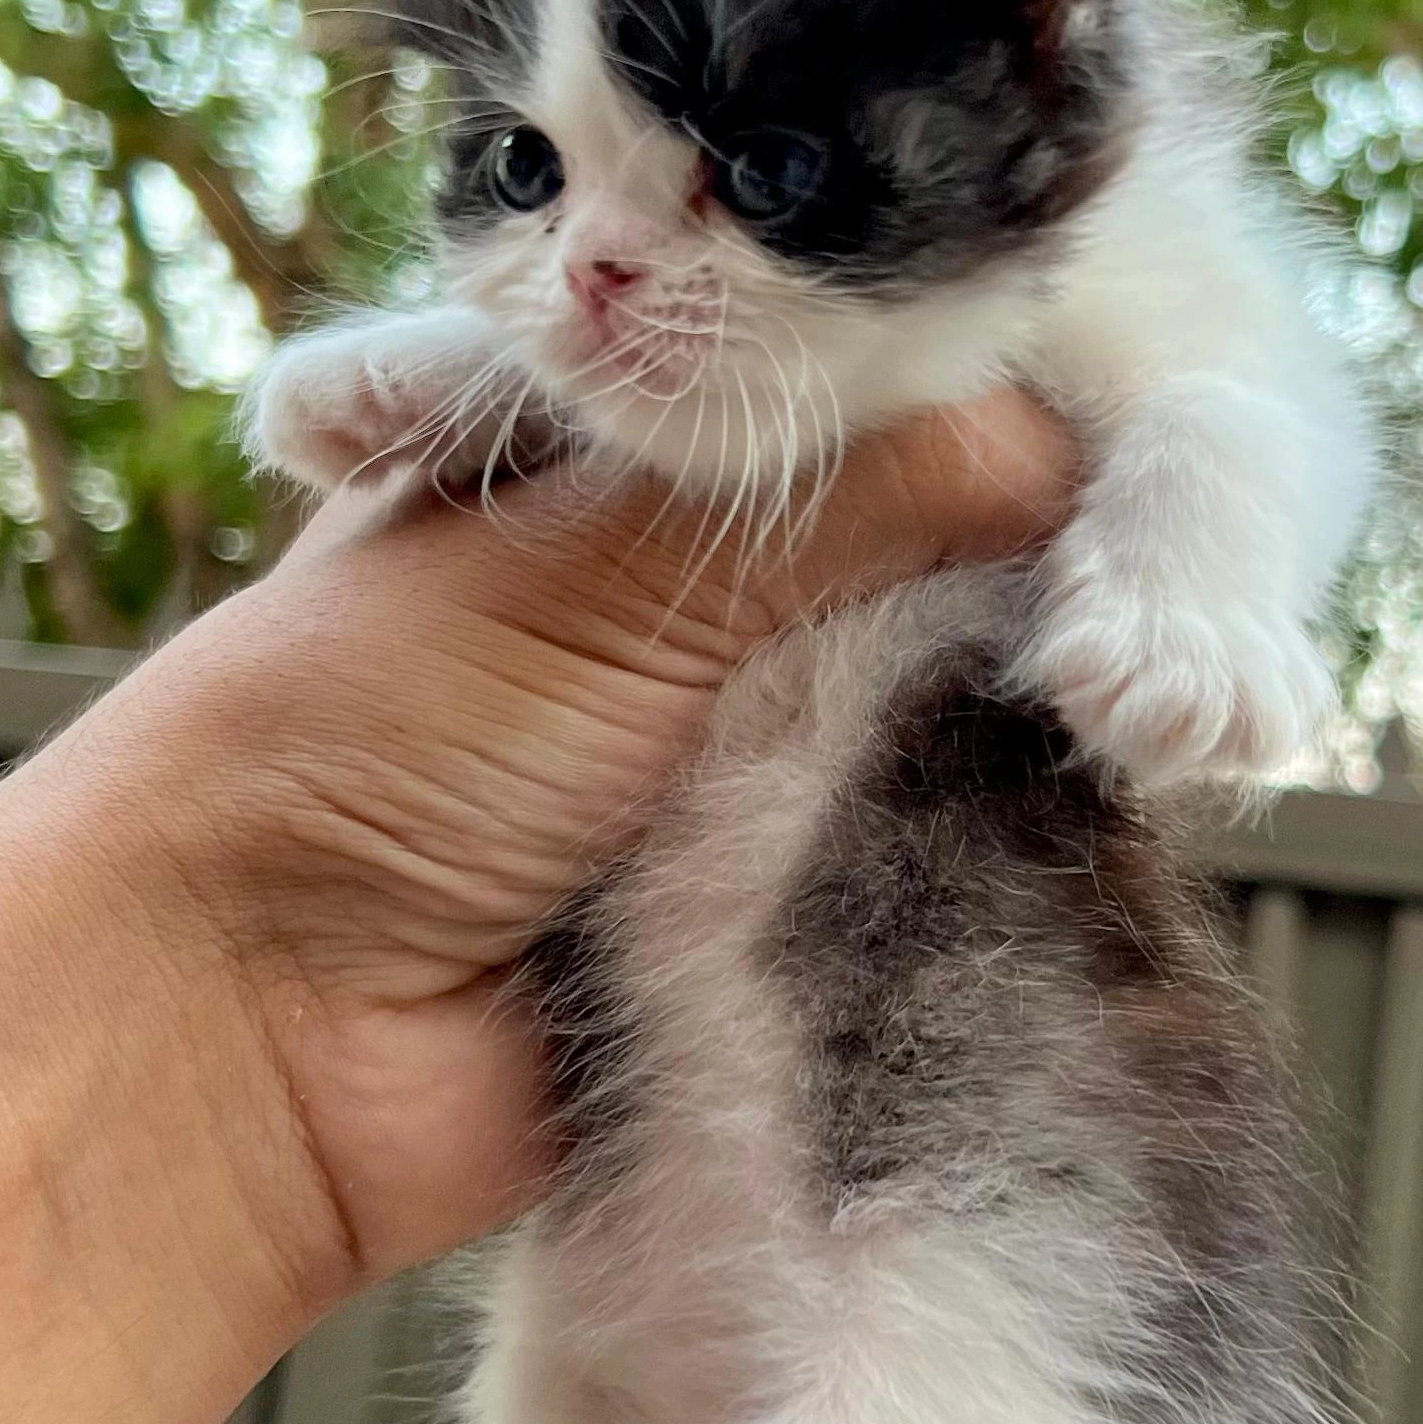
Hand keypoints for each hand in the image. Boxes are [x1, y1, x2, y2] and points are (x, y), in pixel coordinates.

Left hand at [41, 393, 1076, 1292]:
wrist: (244, 1037)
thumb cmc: (364, 739)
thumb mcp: (606, 562)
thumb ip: (840, 492)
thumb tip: (1062, 445)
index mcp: (609, 461)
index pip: (836, 386)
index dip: (968, 388)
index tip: (1130, 393)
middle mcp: (680, 602)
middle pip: (914, 553)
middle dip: (1024, 558)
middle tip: (1178, 550)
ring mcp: (733, 766)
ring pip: (933, 711)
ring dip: (1017, 708)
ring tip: (1166, 678)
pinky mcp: (768, 921)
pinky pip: (916, 868)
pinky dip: (991, 844)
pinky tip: (1111, 807)